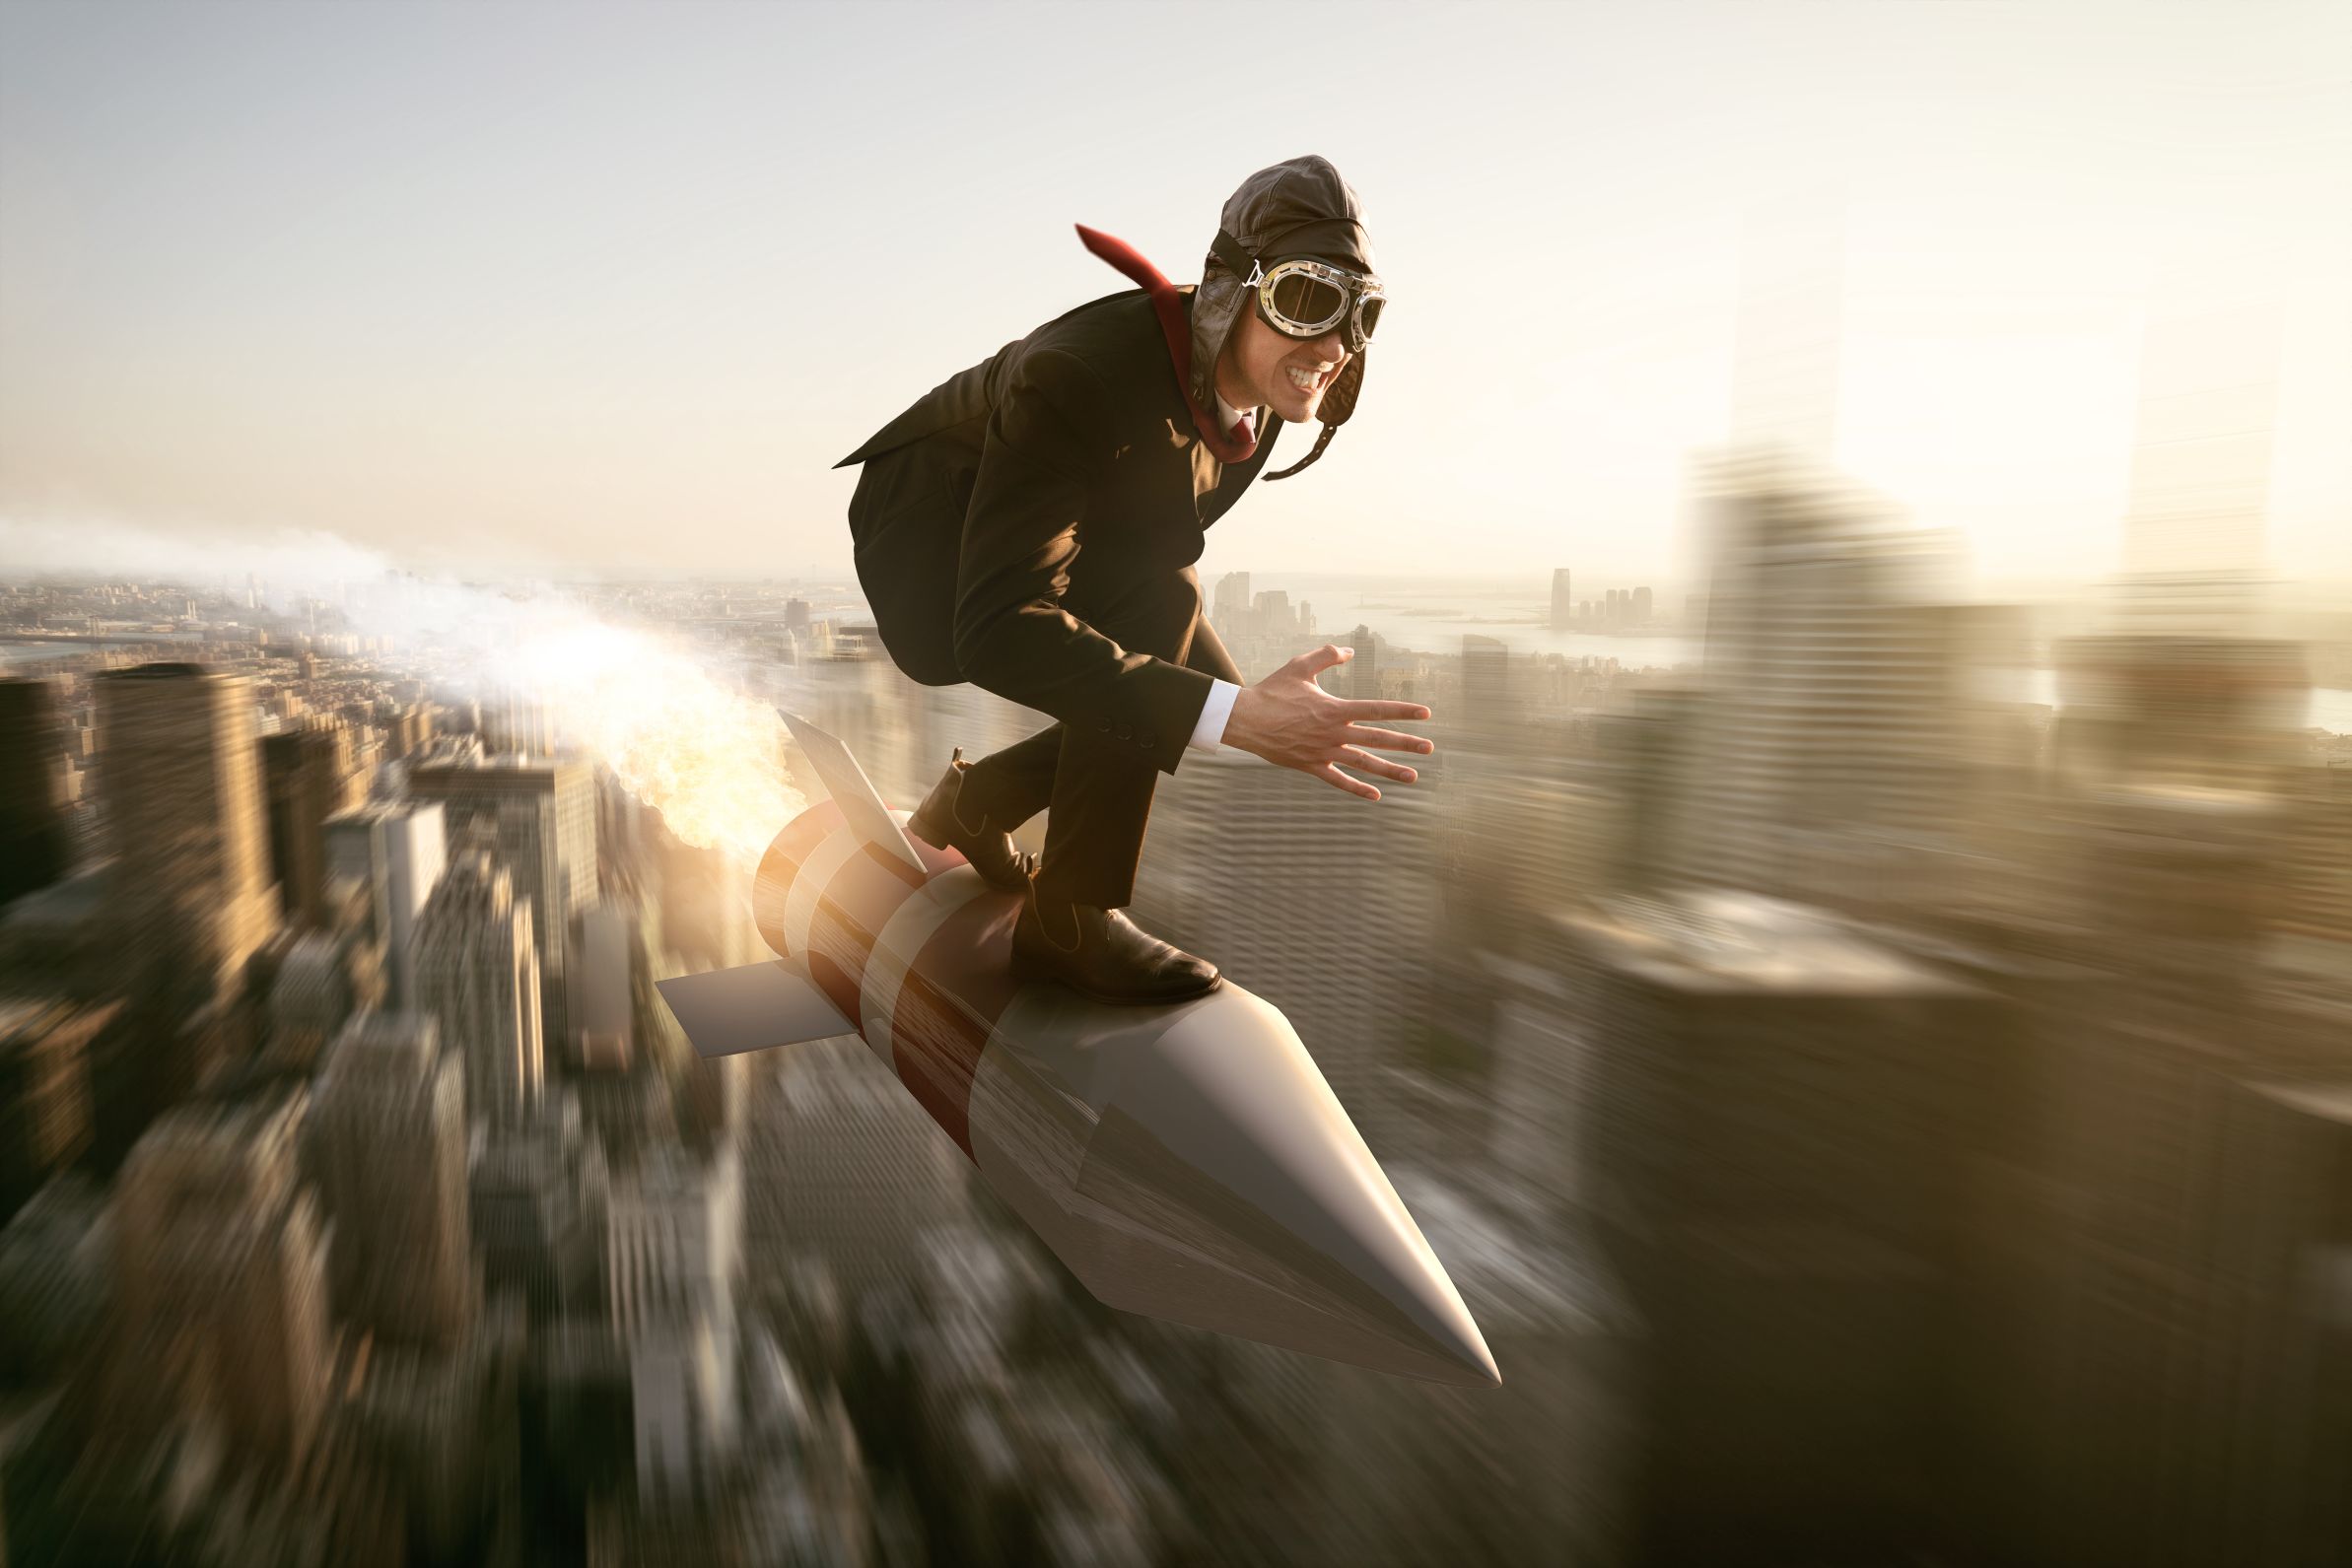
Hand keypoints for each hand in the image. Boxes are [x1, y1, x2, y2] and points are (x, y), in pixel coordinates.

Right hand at [1222, 645, 1434, 800]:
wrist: (1246, 720)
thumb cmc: (1272, 691)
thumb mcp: (1299, 666)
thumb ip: (1326, 656)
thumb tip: (1349, 651)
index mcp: (1335, 708)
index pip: (1376, 709)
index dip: (1402, 711)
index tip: (1425, 714)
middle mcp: (1334, 732)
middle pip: (1377, 738)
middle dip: (1406, 743)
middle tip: (1429, 748)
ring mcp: (1324, 752)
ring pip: (1363, 763)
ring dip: (1389, 770)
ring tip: (1413, 776)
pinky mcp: (1312, 766)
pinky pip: (1338, 780)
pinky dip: (1357, 788)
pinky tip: (1376, 795)